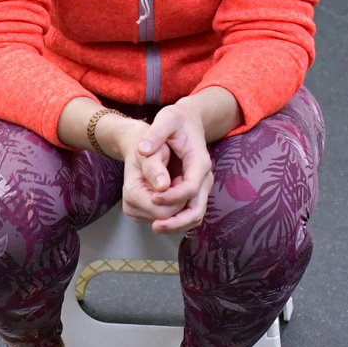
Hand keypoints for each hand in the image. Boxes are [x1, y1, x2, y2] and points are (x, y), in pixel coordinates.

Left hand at [109, 102, 214, 231]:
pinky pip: (187, 212)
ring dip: (176, 225)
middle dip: (177, 221)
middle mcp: (204, 177)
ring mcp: (201, 186)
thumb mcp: (166, 119)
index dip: (171, 197)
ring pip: (194, 215)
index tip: (152, 197)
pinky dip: (175, 219)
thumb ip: (155, 134)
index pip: (190, 188)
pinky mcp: (193, 191)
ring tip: (154, 227)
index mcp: (199, 161)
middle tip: (155, 226)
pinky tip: (155, 218)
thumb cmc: (176, 120)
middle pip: (197, 209)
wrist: (188, 121)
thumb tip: (143, 151)